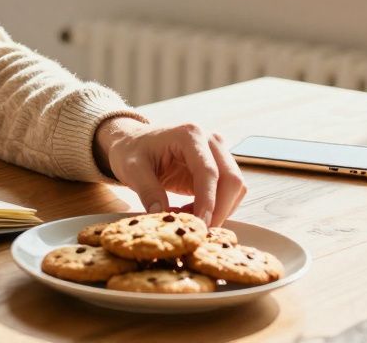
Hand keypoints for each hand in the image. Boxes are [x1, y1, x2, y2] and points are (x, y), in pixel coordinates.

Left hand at [93, 117, 245, 226]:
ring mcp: (217, 152)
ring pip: (234, 187)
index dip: (208, 202)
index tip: (200, 225)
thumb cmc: (132, 151)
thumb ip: (147, 190)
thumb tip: (162, 215)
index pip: (208, 172)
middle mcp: (210, 140)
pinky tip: (191, 212)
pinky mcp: (217, 166)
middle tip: (199, 231)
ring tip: (188, 219)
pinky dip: (215, 207)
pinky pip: (227, 191)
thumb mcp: (132, 169)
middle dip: (219, 210)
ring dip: (218, 209)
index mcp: (189, 135)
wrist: (133, 142)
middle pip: (231, 179)